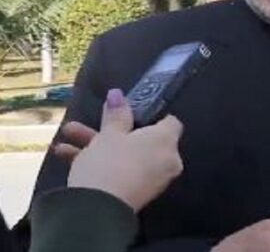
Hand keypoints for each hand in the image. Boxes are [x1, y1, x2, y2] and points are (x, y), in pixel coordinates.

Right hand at [64, 88, 184, 211]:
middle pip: (141, 138)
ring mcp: (152, 179)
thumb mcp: (109, 134)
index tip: (130, 111)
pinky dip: (99, 163)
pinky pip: (121, 172)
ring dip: (96, 143)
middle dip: (111, 129)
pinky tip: (64, 155)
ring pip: (126, 154)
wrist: (97, 210)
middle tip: (89, 122)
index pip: (170, 122)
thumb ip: (116, 114)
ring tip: (66, 135)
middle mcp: (166, 160)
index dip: (151, 115)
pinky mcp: (137, 194)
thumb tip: (118, 94)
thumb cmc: (109, 162)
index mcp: (166, 141)